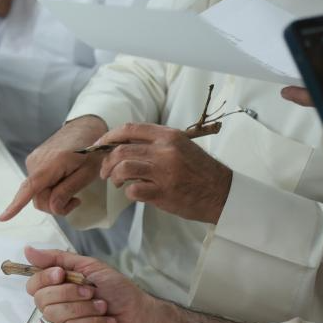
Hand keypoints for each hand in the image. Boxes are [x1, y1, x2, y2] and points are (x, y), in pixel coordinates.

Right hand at [0, 115, 107, 220]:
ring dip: (53, 198)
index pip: (30, 188)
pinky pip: (37, 185)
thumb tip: (52, 206)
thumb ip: (67, 190)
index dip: (16, 205)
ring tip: (71, 191)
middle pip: (37, 198)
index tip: (2, 218)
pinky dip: (49, 190)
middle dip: (54, 206)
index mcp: (51, 163)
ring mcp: (33, 161)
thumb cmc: (91, 150)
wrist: (84, 129)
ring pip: (37, 193)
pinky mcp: (34, 162)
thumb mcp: (87, 174)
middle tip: (75, 201)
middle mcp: (36, 162)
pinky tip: (63, 182)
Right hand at [25, 246, 160, 322]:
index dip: (44, 278)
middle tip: (91, 292)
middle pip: (40, 299)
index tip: (62, 274)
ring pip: (54, 314)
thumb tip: (27, 249)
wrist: (140, 317)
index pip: (33, 283)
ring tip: (102, 307)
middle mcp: (56, 306)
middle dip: (69, 293)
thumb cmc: (117, 291)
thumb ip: (58, 258)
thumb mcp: (89, 266)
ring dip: (84, 308)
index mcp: (58, 287)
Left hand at [95, 123, 231, 223]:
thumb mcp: (180, 146)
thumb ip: (155, 143)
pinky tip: (133, 193)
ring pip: (124, 168)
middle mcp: (165, 150)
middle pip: (121, 150)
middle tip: (105, 172)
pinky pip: (134, 190)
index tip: (99, 146)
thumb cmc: (199, 170)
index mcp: (168, 136)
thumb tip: (122, 144)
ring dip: (114, 176)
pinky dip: (128, 192)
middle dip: (106, 162)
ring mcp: (165, 172)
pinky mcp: (164, 192)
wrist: (223, 192)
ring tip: (117, 183)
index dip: (108, 137)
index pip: (129, 129)